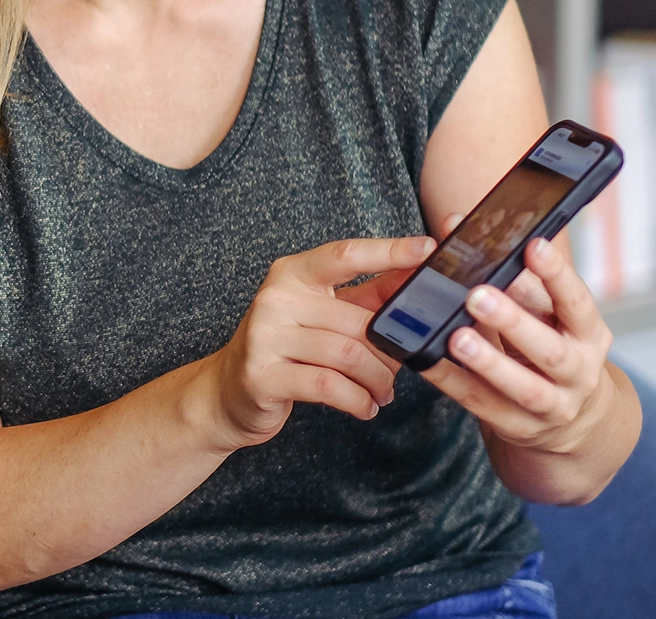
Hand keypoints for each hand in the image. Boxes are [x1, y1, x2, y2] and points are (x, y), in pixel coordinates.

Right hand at [199, 236, 435, 451]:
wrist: (228, 390)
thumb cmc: (285, 347)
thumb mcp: (322, 313)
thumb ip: (368, 295)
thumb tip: (418, 275)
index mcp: (292, 274)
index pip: (345, 255)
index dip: (389, 251)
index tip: (427, 248)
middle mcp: (276, 298)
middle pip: (358, 321)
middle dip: (389, 352)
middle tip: (399, 370)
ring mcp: (265, 336)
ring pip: (348, 355)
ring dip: (377, 381)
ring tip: (382, 393)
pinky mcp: (263, 376)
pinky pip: (329, 386)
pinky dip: (357, 401)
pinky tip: (364, 407)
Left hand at [420, 218, 617, 456]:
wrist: (573, 420)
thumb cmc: (550, 344)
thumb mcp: (546, 314)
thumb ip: (513, 277)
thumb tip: (457, 226)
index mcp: (589, 334)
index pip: (577, 302)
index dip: (557, 275)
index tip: (533, 245)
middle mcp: (578, 373)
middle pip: (550, 350)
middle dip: (514, 321)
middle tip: (478, 294)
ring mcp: (553, 406)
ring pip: (523, 387)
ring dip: (488, 362)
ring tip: (456, 337)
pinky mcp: (520, 427)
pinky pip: (483, 406)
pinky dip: (453, 384)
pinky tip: (428, 363)